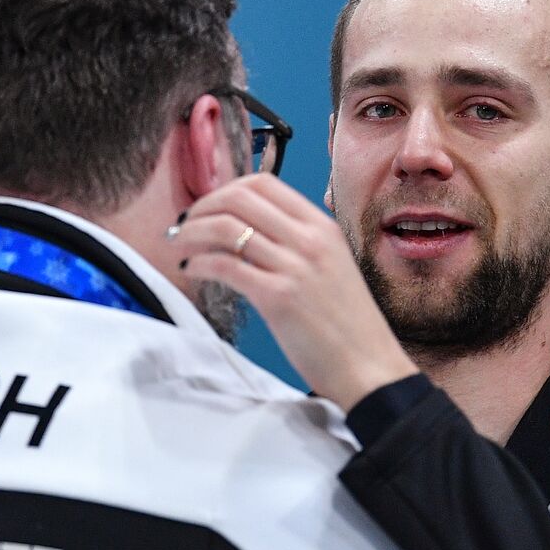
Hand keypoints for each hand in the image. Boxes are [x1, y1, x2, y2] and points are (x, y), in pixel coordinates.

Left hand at [173, 174, 417, 410]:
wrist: (368, 366)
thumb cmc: (346, 324)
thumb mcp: (331, 266)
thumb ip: (296, 243)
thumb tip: (248, 232)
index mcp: (322, 227)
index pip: (263, 184)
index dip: (225, 190)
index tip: (208, 208)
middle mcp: (309, 240)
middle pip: (239, 199)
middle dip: (202, 208)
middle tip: (185, 226)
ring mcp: (295, 267)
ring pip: (226, 228)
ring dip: (192, 234)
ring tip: (181, 247)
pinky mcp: (278, 297)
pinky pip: (225, 265)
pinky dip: (199, 264)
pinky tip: (193, 271)